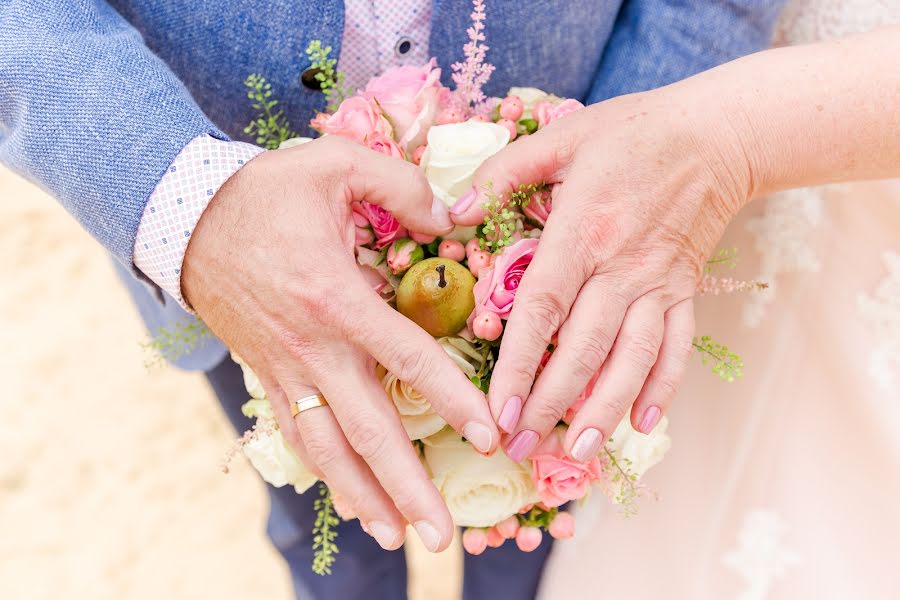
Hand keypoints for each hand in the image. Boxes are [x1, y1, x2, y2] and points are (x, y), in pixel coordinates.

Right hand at [183, 136, 498, 551]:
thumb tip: (449, 219)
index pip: (408, 360)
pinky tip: (351, 500)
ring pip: (328, 448)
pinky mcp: (269, 374)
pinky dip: (325, 472)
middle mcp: (313, 348)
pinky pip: (298, 434)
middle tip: (441, 534)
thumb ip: (401, 186)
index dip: (453, 400)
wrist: (186, 218)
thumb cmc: (264, 193)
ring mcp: (286, 368)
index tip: (490, 434)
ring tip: (399, 537)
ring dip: (365, 496)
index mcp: (336, 298)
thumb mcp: (335, 165)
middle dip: (407, 486)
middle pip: (367, 430)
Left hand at [452, 90, 751, 461]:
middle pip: (584, 347)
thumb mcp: (561, 138)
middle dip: (551, 402)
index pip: (544, 309)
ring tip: (578, 451)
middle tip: (520, 445)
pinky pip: (677, 345)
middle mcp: (622, 266)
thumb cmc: (631, 133)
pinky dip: (664, 386)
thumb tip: (453, 212)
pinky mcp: (686, 289)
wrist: (716, 133)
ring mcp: (659, 283)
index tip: (498, 406)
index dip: (518, 362)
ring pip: (632, 358)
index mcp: (583, 230)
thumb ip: (503, 173)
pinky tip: (644, 424)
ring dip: (605, 408)